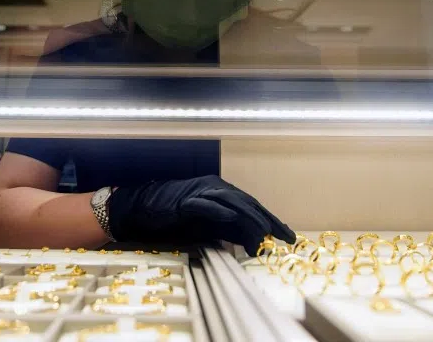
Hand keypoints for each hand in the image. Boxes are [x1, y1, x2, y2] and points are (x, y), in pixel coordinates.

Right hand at [107, 175, 294, 254]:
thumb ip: (231, 233)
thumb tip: (254, 245)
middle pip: (247, 203)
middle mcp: (215, 188)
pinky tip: (230, 219)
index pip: (253, 207)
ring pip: (230, 202)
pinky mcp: (184, 201)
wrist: (143, 209)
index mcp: (223, 193)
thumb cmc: (178, 218)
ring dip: (248, 217)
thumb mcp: (210, 228)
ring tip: (264, 232)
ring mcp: (200, 192)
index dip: (272, 221)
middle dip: (268, 221)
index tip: (289, 237)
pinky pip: (203, 204)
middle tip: (284, 237)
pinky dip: (217, 211)